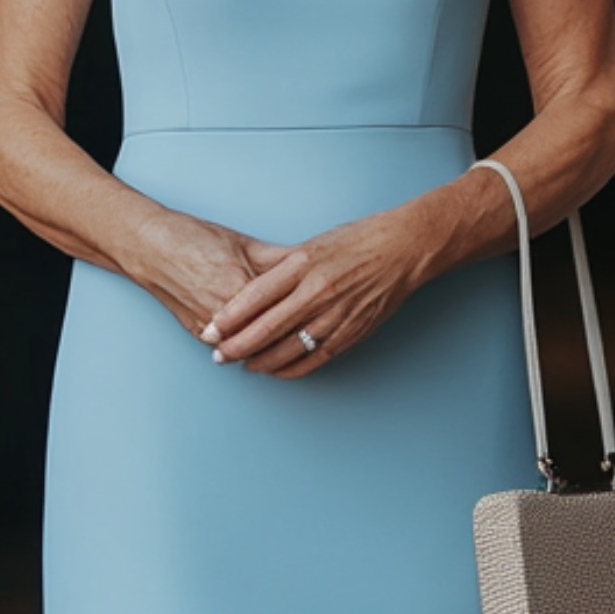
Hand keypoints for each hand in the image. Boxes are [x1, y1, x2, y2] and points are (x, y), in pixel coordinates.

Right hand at [133, 208, 305, 344]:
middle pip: (268, 332)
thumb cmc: (192, 239)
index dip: (303, 310)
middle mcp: (222, 311)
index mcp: (237, 284)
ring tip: (298, 344)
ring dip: (272, 346)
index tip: (324, 311)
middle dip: (293, 333)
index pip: (280, 306)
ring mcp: (208, 326)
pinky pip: (229, 346)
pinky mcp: (197, 333)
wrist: (149, 247)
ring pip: (250, 346)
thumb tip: (308, 262)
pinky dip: (247, 347)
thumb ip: (276, 259)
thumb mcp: (241, 242)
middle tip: (317, 332)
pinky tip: (267, 347)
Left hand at [197, 208, 424, 376]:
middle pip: (267, 327)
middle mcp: (317, 291)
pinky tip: (278, 371)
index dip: (229, 318)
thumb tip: (248, 286)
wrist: (404, 250)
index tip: (210, 329)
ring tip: (243, 365)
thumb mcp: (312, 245)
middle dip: (237, 346)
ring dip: (262, 361)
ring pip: (289, 348)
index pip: (255, 297)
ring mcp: (335, 315)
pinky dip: (293, 368)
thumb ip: (281, 267)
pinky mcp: (352, 332)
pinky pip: (316, 357)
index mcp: (302, 265)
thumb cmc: (357, 242)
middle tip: (218, 356)